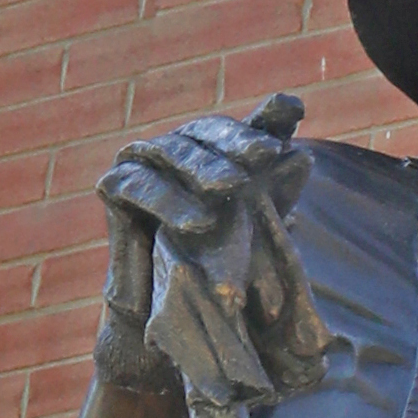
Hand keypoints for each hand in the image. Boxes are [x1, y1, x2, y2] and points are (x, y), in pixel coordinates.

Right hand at [95, 90, 327, 397]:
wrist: (164, 305)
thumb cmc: (216, 263)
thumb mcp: (254, 224)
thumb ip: (275, 188)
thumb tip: (303, 158)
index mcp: (213, 147)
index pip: (243, 126)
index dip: (268, 117)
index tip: (294, 111)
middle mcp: (175, 145)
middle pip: (207, 133)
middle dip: (238, 141)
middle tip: (267, 154)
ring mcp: (141, 160)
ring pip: (172, 151)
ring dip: (204, 166)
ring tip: (236, 185)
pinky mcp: (113, 185)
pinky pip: (140, 186)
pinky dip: (170, 201)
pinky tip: (200, 223)